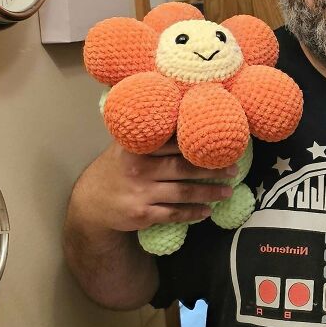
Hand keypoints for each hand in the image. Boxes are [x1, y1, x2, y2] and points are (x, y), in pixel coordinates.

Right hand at [72, 138, 238, 234]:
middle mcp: (139, 168)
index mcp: (137, 146)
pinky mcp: (142, 213)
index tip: (221, 141)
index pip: (173, 142)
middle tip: (234, 168)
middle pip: (183, 167)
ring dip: (209, 193)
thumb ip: (150, 134)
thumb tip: (185, 113)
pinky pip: (174, 213)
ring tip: (228, 191)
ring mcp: (141, 192)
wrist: (91, 202)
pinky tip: (207, 211)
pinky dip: (193, 213)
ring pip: (183, 193)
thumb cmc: (116, 168)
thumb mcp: (125, 145)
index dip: (199, 142)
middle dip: (212, 168)